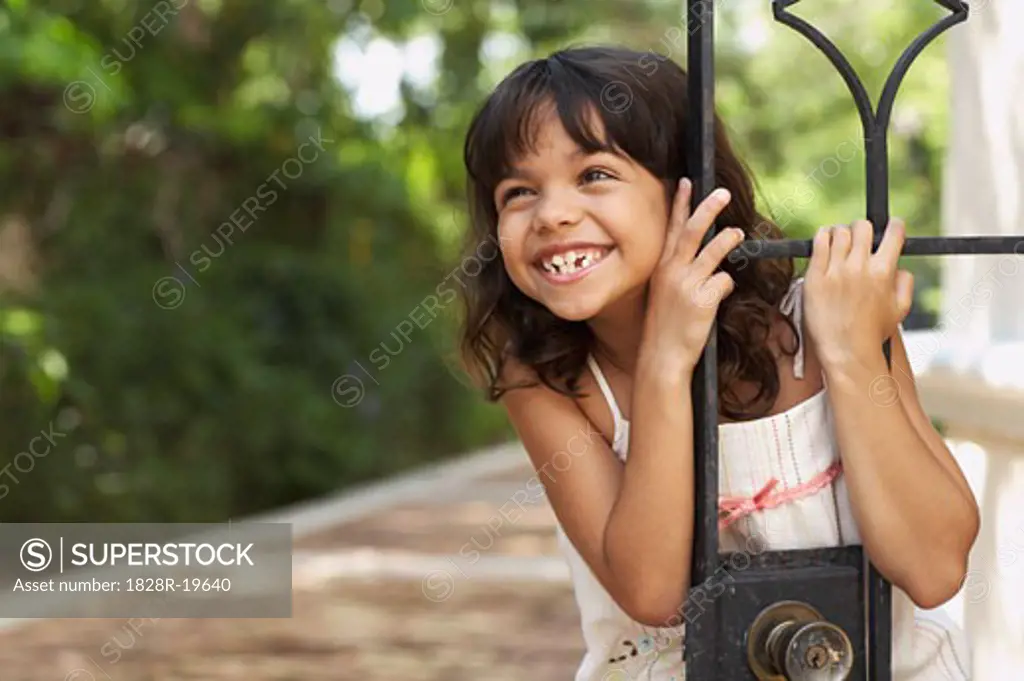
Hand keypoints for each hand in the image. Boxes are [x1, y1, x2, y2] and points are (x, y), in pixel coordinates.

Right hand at [640, 179, 743, 373]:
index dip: (680, 204)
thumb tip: (701, 256)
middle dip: (708, 208)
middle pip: (692, 231)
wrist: (662, 355)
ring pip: (713, 252)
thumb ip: (678, 271)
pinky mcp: (702, 299)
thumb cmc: (664, 325)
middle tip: (721, 193)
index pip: (672, 228)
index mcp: (662, 267)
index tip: (686, 183)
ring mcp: (687, 284)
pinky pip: (724, 282)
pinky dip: (726, 286)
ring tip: (737, 233)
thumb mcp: (664, 292)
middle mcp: (672, 272)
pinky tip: (718, 298)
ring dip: (728, 239)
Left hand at [803, 219, 913, 369]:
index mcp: (883, 272)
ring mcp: (835, 271)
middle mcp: (859, 267)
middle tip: (861, 238)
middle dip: (864, 229)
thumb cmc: (872, 333)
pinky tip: (824, 240)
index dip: (894, 227)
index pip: (892, 234)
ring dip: (842, 233)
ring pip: (839, 232)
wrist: (846, 351)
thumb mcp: (900, 309)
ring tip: (841, 241)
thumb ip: (905, 283)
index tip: (892, 226)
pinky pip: (818, 244)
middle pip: (862, 227)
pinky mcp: (815, 276)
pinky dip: (823, 237)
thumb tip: (900, 266)